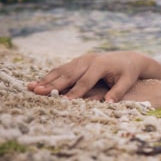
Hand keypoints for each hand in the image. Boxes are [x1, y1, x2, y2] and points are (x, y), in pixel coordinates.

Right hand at [27, 51, 148, 102]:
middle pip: (68, 75)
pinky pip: (62, 69)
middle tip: (38, 92)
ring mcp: (81, 59)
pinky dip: (50, 76)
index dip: (75, 92)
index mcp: (100, 65)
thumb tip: (109, 103)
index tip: (64, 101)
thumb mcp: (127, 81)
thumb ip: (118, 91)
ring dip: (46, 79)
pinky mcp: (77, 61)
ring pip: (61, 70)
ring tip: (31, 88)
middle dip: (53, 84)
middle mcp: (88, 60)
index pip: (85, 81)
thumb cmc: (128, 72)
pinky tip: (39, 83)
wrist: (129, 58)